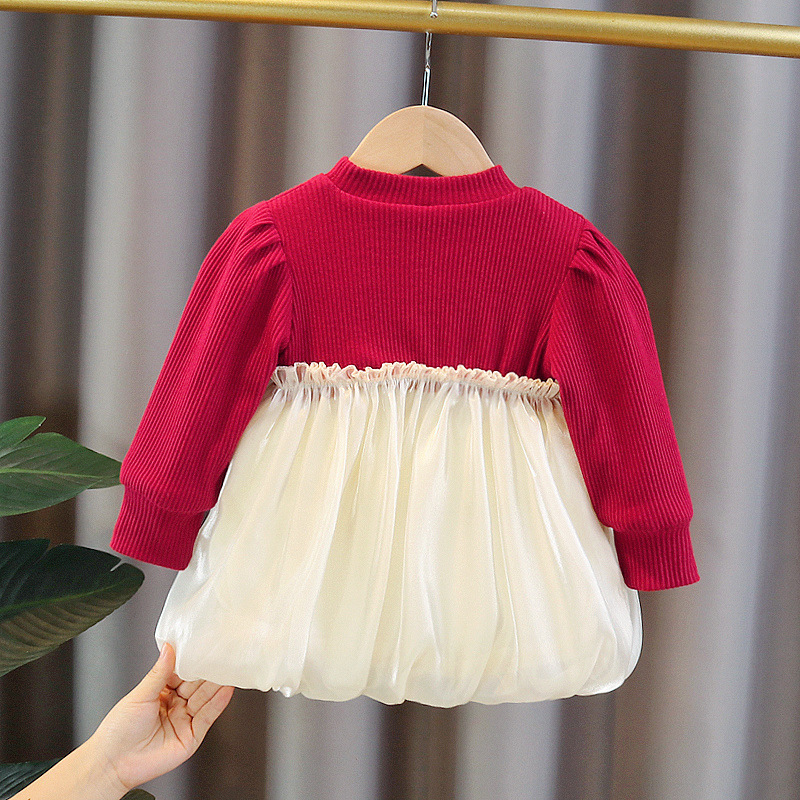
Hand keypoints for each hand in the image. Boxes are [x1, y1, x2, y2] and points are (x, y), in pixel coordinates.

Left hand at [87, 641, 234, 792]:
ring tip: (229, 670)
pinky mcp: (192, 736)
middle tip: (222, 656)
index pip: (184, 674)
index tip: (204, 648)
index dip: (193, 662)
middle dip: (208, 672)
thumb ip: (160, 672)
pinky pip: (207, 717)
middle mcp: (176, 706)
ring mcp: (185, 721)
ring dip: (217, 685)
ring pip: (204, 699)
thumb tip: (168, 648)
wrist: (113, 763)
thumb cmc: (119, 730)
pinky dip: (218, 704)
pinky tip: (226, 691)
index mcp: (163, 693)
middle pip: (197, 686)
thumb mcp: (141, 694)